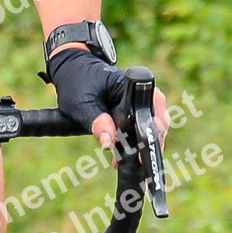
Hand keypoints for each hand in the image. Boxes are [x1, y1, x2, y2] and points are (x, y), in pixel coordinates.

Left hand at [47, 46, 169, 153]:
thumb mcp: (81, 103)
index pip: (153, 109)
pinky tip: (121, 157)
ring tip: (123, 161)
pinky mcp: (137, 111)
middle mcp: (145, 92)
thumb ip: (96, 122)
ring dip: (141, 146)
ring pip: (153, 129)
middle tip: (133, 161)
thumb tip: (109, 143)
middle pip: (159, 122)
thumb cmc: (77, 82)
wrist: (72, 70)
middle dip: (147, 144)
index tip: (142, 150)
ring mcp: (143, 102)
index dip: (150, 131)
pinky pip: (143, 129)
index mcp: (134, 85)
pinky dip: (135, 143)